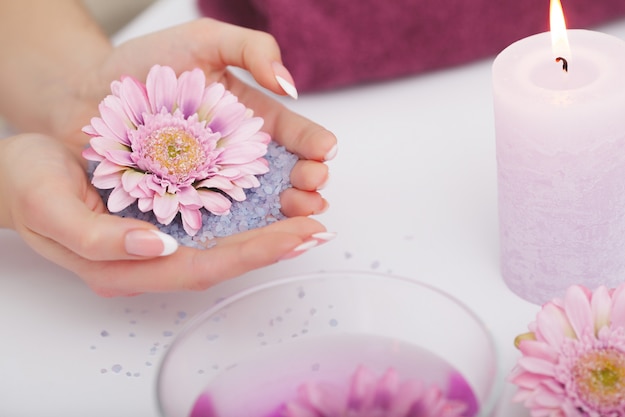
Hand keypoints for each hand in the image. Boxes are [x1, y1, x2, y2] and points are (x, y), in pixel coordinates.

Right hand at [0, 134, 333, 295]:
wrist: (20, 170)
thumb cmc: (30, 186)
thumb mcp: (51, 210)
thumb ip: (101, 240)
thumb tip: (159, 247)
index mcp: (127, 267)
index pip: (203, 266)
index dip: (254, 253)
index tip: (298, 235)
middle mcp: (152, 259)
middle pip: (224, 258)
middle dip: (274, 245)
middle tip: (318, 227)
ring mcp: (160, 241)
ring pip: (224, 242)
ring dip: (268, 233)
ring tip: (309, 217)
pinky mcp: (165, 217)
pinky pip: (214, 222)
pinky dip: (247, 215)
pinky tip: (273, 202)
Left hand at [55, 18, 337, 216]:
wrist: (85, 94)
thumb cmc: (145, 64)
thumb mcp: (204, 41)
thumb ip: (252, 50)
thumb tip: (290, 86)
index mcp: (253, 119)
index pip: (295, 133)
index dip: (314, 142)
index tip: (325, 149)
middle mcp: (241, 156)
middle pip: (286, 174)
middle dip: (308, 182)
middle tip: (314, 185)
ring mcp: (217, 184)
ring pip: (261, 202)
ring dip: (287, 210)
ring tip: (301, 209)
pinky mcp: (190, 205)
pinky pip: (221, 218)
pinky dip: (245, 227)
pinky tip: (261, 230)